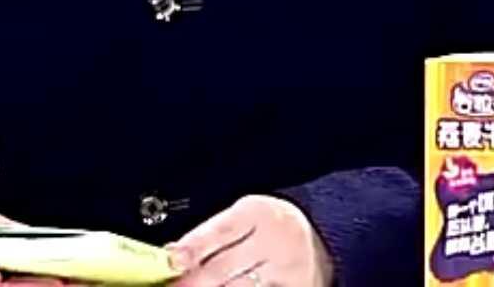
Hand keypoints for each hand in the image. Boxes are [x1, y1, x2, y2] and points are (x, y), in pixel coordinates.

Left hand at [168, 196, 332, 286]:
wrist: (322, 238)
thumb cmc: (272, 225)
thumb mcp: (244, 215)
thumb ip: (211, 235)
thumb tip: (173, 255)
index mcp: (257, 213)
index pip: (220, 231)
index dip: (192, 248)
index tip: (171, 260)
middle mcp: (274, 241)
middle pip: (224, 268)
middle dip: (193, 282)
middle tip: (172, 286)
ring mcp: (286, 272)